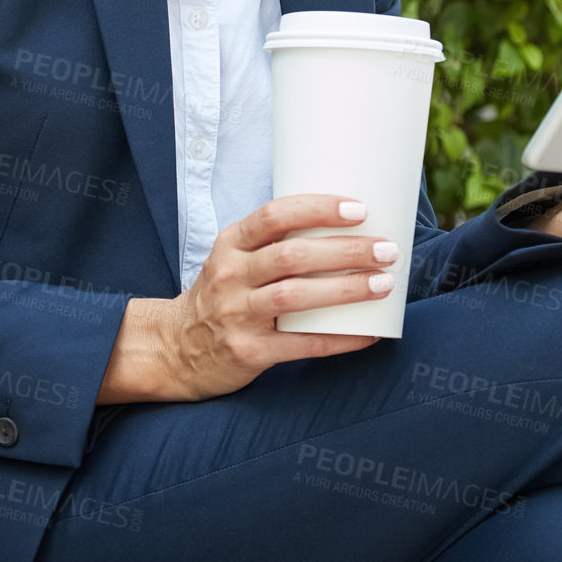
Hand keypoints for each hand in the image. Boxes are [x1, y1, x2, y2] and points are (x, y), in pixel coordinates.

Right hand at [98, 195, 397, 403]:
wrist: (175, 349)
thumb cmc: (223, 295)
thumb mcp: (233, 259)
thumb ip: (275, 243)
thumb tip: (349, 228)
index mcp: (231, 244)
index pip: (275, 215)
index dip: (319, 209)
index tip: (359, 210)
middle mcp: (231, 275)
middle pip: (293, 256)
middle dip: (346, 250)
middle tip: (386, 250)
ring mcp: (237, 315)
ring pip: (296, 297)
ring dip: (346, 289)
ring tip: (383, 284)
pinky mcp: (247, 352)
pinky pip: (300, 345)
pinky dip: (339, 339)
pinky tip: (368, 334)